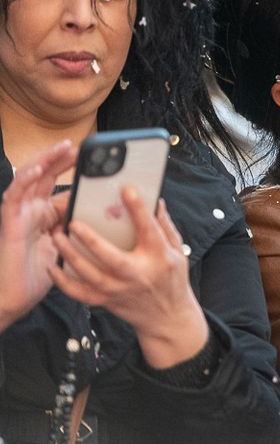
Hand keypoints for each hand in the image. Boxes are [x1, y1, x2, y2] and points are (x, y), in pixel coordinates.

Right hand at [0, 141, 75, 329]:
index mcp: (43, 211)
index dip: (68, 166)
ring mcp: (19, 213)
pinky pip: (15, 196)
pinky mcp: (10, 221)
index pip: (55, 181)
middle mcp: (30, 208)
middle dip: (59, 158)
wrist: (18, 297)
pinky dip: (25, 180)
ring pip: (29, 178)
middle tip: (79, 146)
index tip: (88, 155)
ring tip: (62, 148)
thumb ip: (80, 223)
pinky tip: (38, 170)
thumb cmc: (44, 272)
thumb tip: (105, 208)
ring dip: (45, 161)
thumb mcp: (70, 241)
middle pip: (43, 174)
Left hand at [49, 187, 208, 367]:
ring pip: (89, 274)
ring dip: (70, 255)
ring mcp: (118, 289)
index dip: (138, 208)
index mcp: (159, 257)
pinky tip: (52, 266)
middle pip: (110, 257)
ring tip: (57, 236)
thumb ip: (165, 226)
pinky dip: (62, 281)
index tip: (127, 190)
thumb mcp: (178, 251)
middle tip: (73, 222)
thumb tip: (155, 201)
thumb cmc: (173, 280)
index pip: (148, 229)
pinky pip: (78, 292)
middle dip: (90, 240)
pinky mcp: (105, 300)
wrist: (167, 318)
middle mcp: (137, 274)